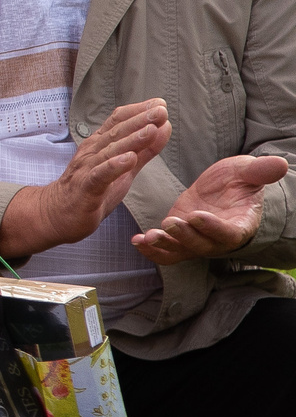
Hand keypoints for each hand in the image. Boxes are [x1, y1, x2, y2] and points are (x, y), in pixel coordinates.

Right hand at [1, 98, 170, 257]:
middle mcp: (92, 152)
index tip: (160, 103)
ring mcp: (87, 169)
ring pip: (110, 151)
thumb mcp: (123, 168)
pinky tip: (129, 159)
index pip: (118, 121)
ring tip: (151, 129)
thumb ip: (144, 150)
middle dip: (140, 120)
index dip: (138, 111)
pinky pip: (100, 175)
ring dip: (132, 140)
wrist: (56, 214)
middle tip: (161, 110)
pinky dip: (114, 166)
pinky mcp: (85, 188)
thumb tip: (164, 127)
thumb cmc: (91, 190)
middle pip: (116, 132)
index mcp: (100, 145)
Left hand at [133, 152, 289, 263]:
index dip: (214, 227)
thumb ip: (260, 172)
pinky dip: (151, 250)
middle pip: (202, 245)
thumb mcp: (247, 172)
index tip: (197, 216)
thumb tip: (280, 164)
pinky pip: (167, 252)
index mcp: (239, 224)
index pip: (229, 232)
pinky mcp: (180, 239)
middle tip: (169, 222)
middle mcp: (218, 239)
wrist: (225, 192)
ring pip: (182, 250)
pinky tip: (136, 241)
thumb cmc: (239, 182)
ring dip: (164, 245)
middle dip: (185, 236)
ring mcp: (197, 242)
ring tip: (147, 236)